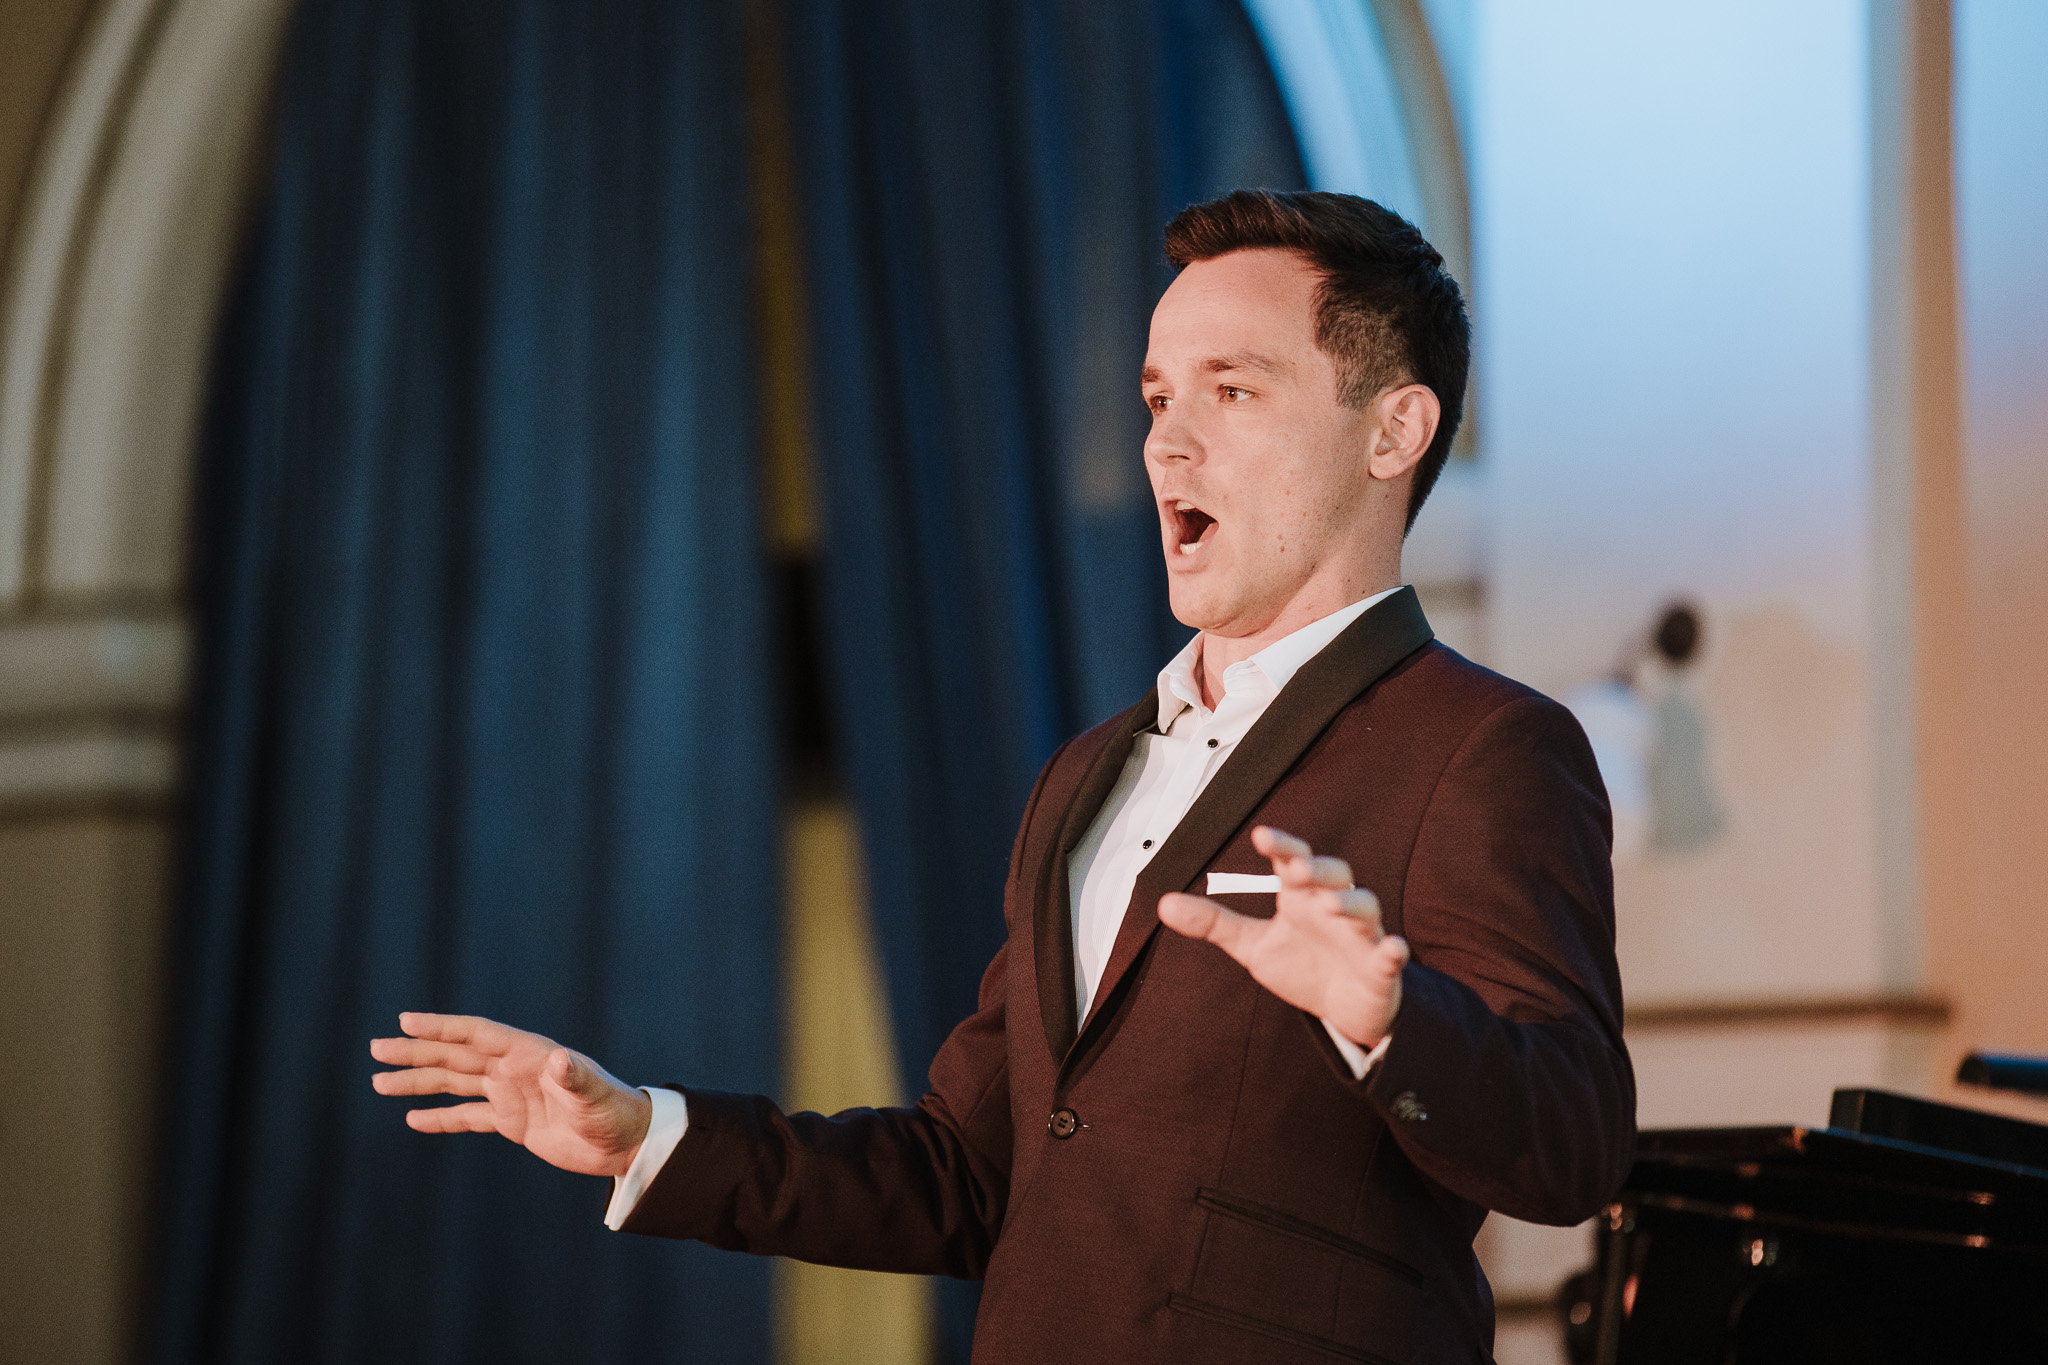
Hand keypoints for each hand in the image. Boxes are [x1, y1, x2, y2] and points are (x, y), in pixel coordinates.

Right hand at [369, 1013, 652, 1177]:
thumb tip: (560, 1059)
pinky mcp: (513, 1122)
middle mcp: (515, 1069)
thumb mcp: (595, 1096)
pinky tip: (413, 1118)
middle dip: (417, 1052)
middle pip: (456, 1056)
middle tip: (377, 1048)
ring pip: (455, 1084)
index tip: (406, 1020)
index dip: (442, 1027)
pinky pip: (468, 1116)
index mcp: (529, 1054)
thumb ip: (576, 1078)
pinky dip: (441, 1117)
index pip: (476, 1035)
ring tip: (380, 1082)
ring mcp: (511, 1094)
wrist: (626, 1142)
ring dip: (420, 1082)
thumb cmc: (615, 1112)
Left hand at [1158, 826, 1407, 1048]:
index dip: (1283, 846)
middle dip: (1317, 868)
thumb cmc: (1302, 967)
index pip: (1295, 861)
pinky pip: (1392, 955)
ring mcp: (1361, 936)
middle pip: (1335, 874)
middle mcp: (1333, 908)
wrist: (1342, 1011)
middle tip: (1296, 868)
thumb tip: (1162, 904)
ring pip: (1365, 907)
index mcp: (1302, 897)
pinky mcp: (1380, 968)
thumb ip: (1214, 924)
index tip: (1261, 835)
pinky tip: (1393, 949)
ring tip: (1330, 904)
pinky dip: (1394, 951)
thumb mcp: (1253, 947)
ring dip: (1351, 902)